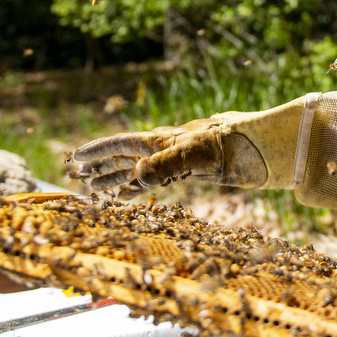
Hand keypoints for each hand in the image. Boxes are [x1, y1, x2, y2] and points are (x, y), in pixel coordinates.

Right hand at [67, 116, 267, 195]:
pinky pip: (154, 181)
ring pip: (136, 170)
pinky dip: (136, 189)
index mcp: (159, 140)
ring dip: (115, 179)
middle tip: (77, 175)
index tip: (75, 157)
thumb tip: (135, 176)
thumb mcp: (195, 154)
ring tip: (95, 188)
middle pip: (123, 157)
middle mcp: (163, 149)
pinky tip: (126, 196)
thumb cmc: (229, 145)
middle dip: (100, 166)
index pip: (119, 144)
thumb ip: (164, 166)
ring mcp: (175, 161)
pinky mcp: (189, 173)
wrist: (261, 147)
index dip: (97, 151)